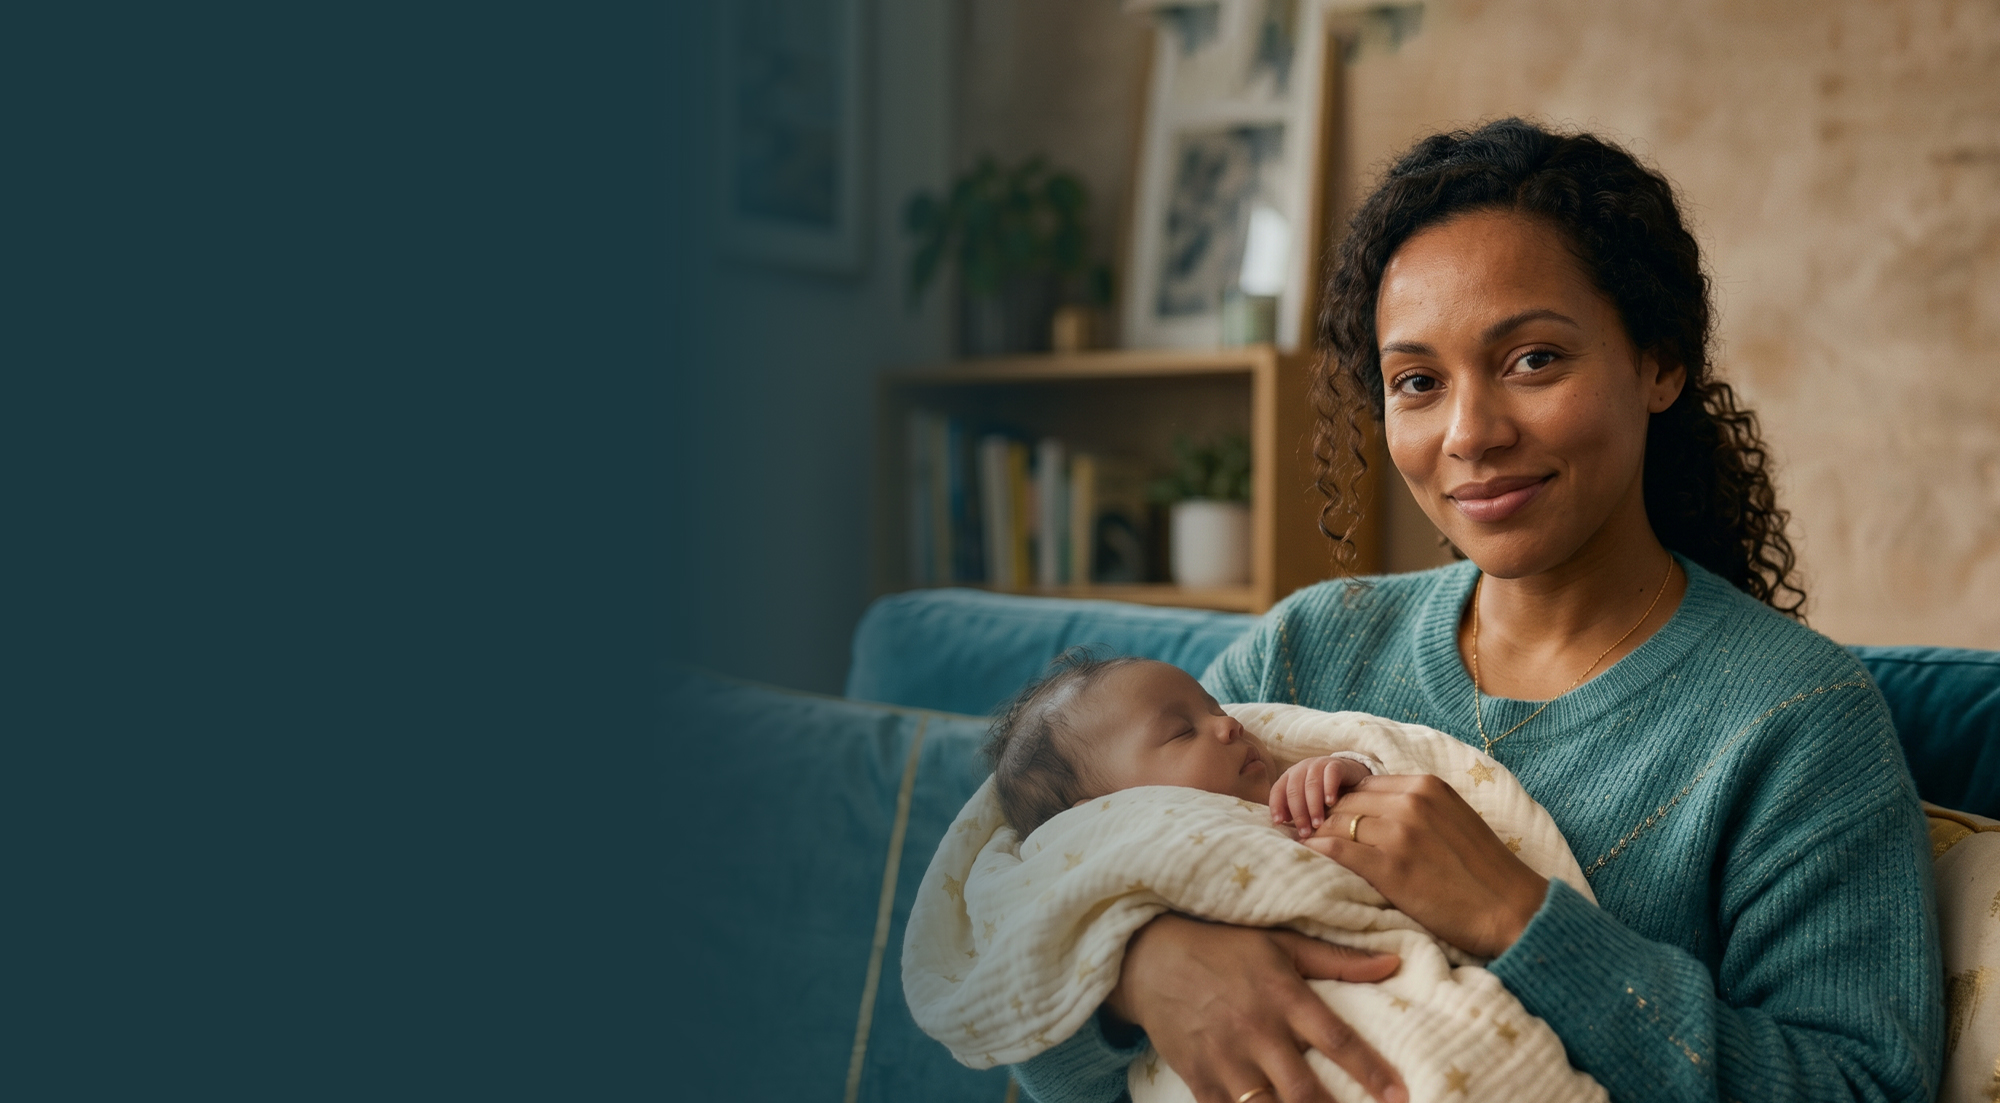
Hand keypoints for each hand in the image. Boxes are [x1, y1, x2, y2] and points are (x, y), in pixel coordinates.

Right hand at [1104, 914, 1407, 1102]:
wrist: (1151, 956)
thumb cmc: (1224, 946)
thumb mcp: (1280, 942)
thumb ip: (1337, 959)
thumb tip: (1395, 962)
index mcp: (1282, 995)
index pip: (1336, 1039)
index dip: (1371, 1070)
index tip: (1399, 1096)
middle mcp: (1256, 1031)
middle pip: (1303, 1089)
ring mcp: (1225, 1059)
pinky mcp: (1198, 1078)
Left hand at [1269, 757, 1372, 838]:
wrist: (1351, 776)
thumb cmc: (1324, 793)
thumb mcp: (1307, 801)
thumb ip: (1295, 809)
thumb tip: (1284, 821)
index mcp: (1290, 776)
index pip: (1277, 790)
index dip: (1276, 806)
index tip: (1279, 823)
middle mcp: (1301, 768)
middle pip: (1294, 790)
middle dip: (1299, 813)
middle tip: (1305, 832)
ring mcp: (1318, 764)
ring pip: (1311, 784)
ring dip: (1313, 806)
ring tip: (1318, 823)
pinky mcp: (1336, 764)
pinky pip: (1330, 775)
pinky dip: (1329, 789)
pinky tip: (1330, 803)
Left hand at [1306, 774, 1548, 957]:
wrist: (1511, 910)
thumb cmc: (1482, 872)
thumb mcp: (1451, 819)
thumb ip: (1415, 809)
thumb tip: (1371, 814)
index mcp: (1426, 786)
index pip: (1363, 787)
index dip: (1343, 805)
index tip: (1330, 822)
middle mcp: (1412, 801)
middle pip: (1346, 803)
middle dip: (1326, 820)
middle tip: (1309, 837)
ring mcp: (1401, 832)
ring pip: (1337, 825)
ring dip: (1319, 837)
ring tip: (1307, 851)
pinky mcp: (1391, 866)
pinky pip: (1338, 851)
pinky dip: (1320, 853)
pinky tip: (1312, 860)